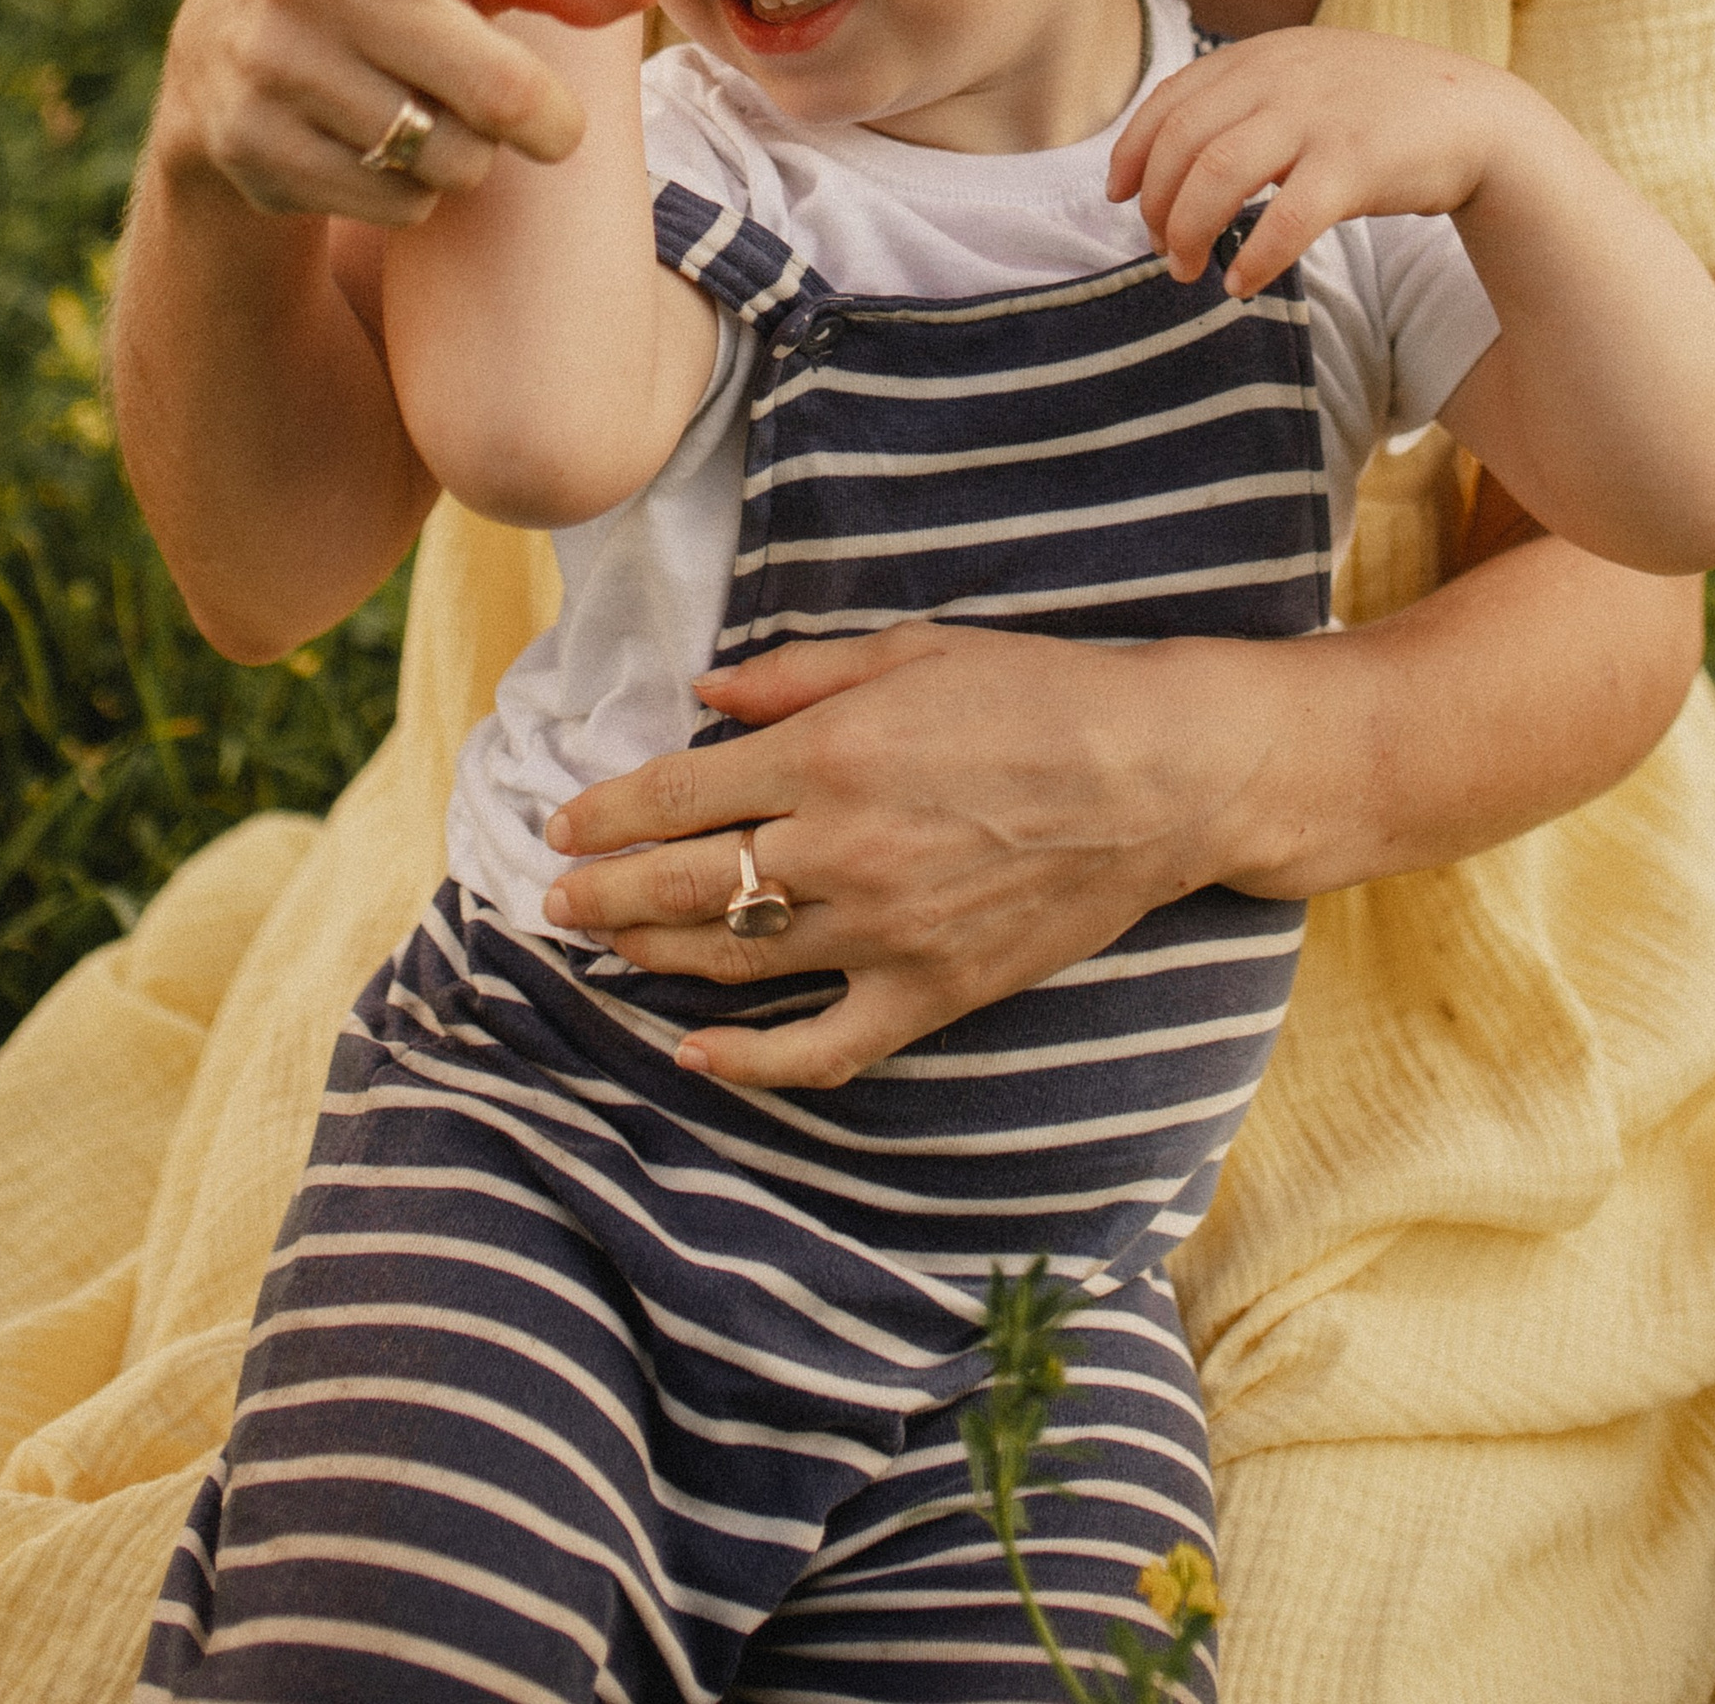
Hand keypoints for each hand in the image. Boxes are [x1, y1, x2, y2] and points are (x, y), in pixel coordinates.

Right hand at [156, 0, 659, 229]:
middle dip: (546, 122)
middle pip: (493, 90)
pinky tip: (380, 153)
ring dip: (469, 156)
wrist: (219, 44)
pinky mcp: (251, 143)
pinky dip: (414, 194)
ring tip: (435, 118)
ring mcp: (272, 61)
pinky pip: (399, 203)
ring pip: (451, 158)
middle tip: (557, 131)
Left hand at [539, 625, 1264, 1089]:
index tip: (564, 822)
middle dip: (602, 892)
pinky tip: (699, 1053)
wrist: (1159, 774)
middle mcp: (837, 851)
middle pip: (681, 886)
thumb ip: (794, 677)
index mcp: (826, 758)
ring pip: (732, 961)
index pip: (676, 796)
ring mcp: (881, 933)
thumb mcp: (909, 651)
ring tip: (608, 946)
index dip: (606, 813)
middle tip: (555, 896)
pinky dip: (750, 1063)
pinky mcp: (929, 992)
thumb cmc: (1038, 692)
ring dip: (652, 957)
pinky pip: (819, 1049)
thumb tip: (701, 697)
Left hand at [1109, 28, 1519, 294]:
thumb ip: (1247, 98)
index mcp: (1263, 55)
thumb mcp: (1308, 78)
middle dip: (1156, 203)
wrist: (1478, 117)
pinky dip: (1254, 258)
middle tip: (1160, 248)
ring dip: (1189, 231)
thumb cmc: (1380, 110)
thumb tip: (1172, 158)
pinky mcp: (1356, 162)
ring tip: (1189, 269)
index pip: (1170, 100)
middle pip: (1183, 143)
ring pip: (1217, 175)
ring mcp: (1318, 116)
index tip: (1116, 195)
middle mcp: (1282, 76)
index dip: (1132, 151)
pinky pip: (1285, 219)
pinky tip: (1242, 284)